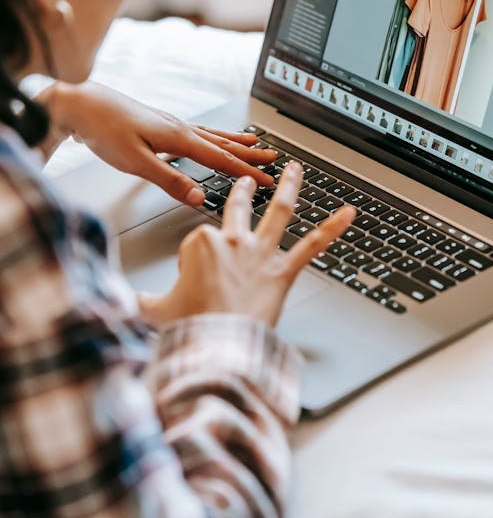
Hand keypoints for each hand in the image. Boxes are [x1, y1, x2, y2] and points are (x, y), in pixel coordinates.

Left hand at [45, 81, 276, 204]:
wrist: (80, 104)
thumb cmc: (104, 130)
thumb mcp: (136, 163)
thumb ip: (169, 180)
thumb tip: (199, 197)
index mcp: (179, 137)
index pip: (221, 159)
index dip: (246, 171)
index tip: (267, 180)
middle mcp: (180, 128)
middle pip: (223, 144)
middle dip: (249, 153)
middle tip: (273, 158)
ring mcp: (170, 124)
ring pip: (211, 135)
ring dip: (234, 141)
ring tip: (253, 141)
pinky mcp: (159, 123)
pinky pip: (197, 131)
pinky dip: (212, 136)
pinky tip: (209, 138)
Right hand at [138, 162, 355, 327]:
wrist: (217, 347)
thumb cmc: (189, 330)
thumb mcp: (152, 312)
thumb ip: (138, 303)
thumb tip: (119, 305)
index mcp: (200, 245)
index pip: (199, 240)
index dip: (195, 263)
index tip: (192, 284)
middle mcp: (233, 242)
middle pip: (238, 209)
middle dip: (242, 192)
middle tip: (247, 180)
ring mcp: (260, 255)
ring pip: (278, 212)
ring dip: (289, 187)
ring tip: (295, 170)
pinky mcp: (283, 272)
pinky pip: (313, 246)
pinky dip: (333, 228)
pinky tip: (349, 214)